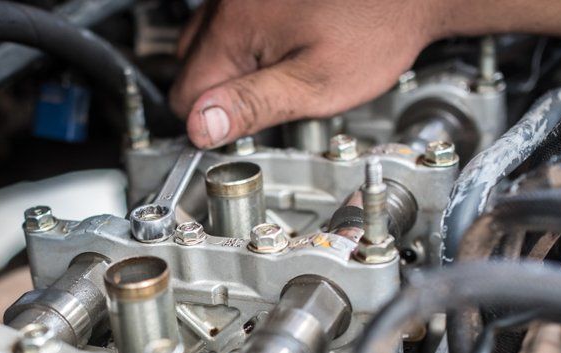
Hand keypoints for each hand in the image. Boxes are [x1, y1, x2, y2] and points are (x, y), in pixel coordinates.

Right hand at [169, 0, 446, 148]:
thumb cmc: (375, 30)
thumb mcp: (314, 85)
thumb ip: (253, 107)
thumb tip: (200, 127)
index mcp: (234, 27)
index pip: (185, 97)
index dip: (212, 124)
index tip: (242, 131)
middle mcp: (227, 2)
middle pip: (191, 70)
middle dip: (222, 96)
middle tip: (269, 104)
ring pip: (207, 48)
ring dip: (233, 72)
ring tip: (279, 77)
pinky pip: (231, 27)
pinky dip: (248, 48)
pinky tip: (283, 53)